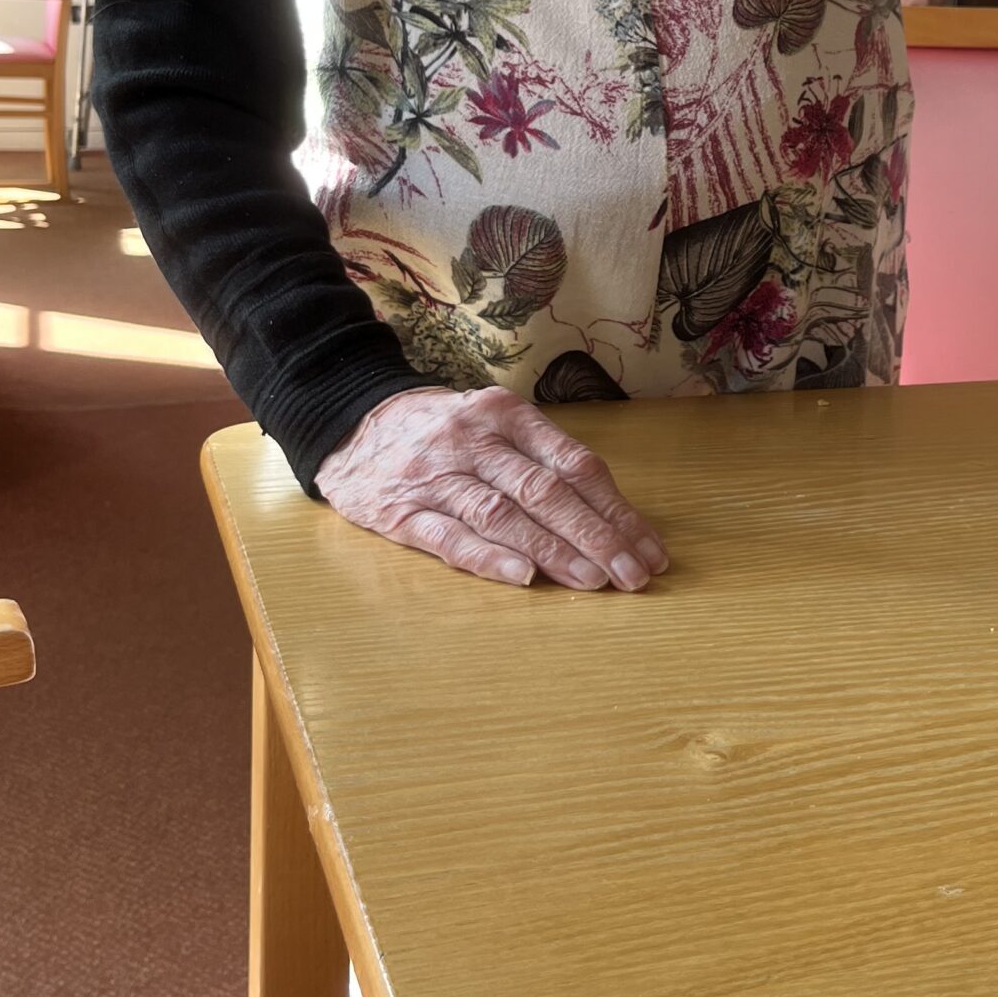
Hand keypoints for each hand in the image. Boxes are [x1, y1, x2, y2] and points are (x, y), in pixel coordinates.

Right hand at [317, 386, 668, 590]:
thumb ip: (541, 459)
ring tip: (594, 582)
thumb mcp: (493, 424)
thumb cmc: (441, 432)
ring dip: (553, 551)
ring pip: (503, 514)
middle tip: (632, 575)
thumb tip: (611, 516)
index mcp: (505, 414)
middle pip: (545, 490)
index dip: (616, 509)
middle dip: (596, 536)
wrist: (349, 422)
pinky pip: (450, 537)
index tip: (648, 548)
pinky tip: (523, 578)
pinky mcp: (400, 512)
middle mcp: (473, 441)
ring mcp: (435, 476)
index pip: (574, 464)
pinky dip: (488, 558)